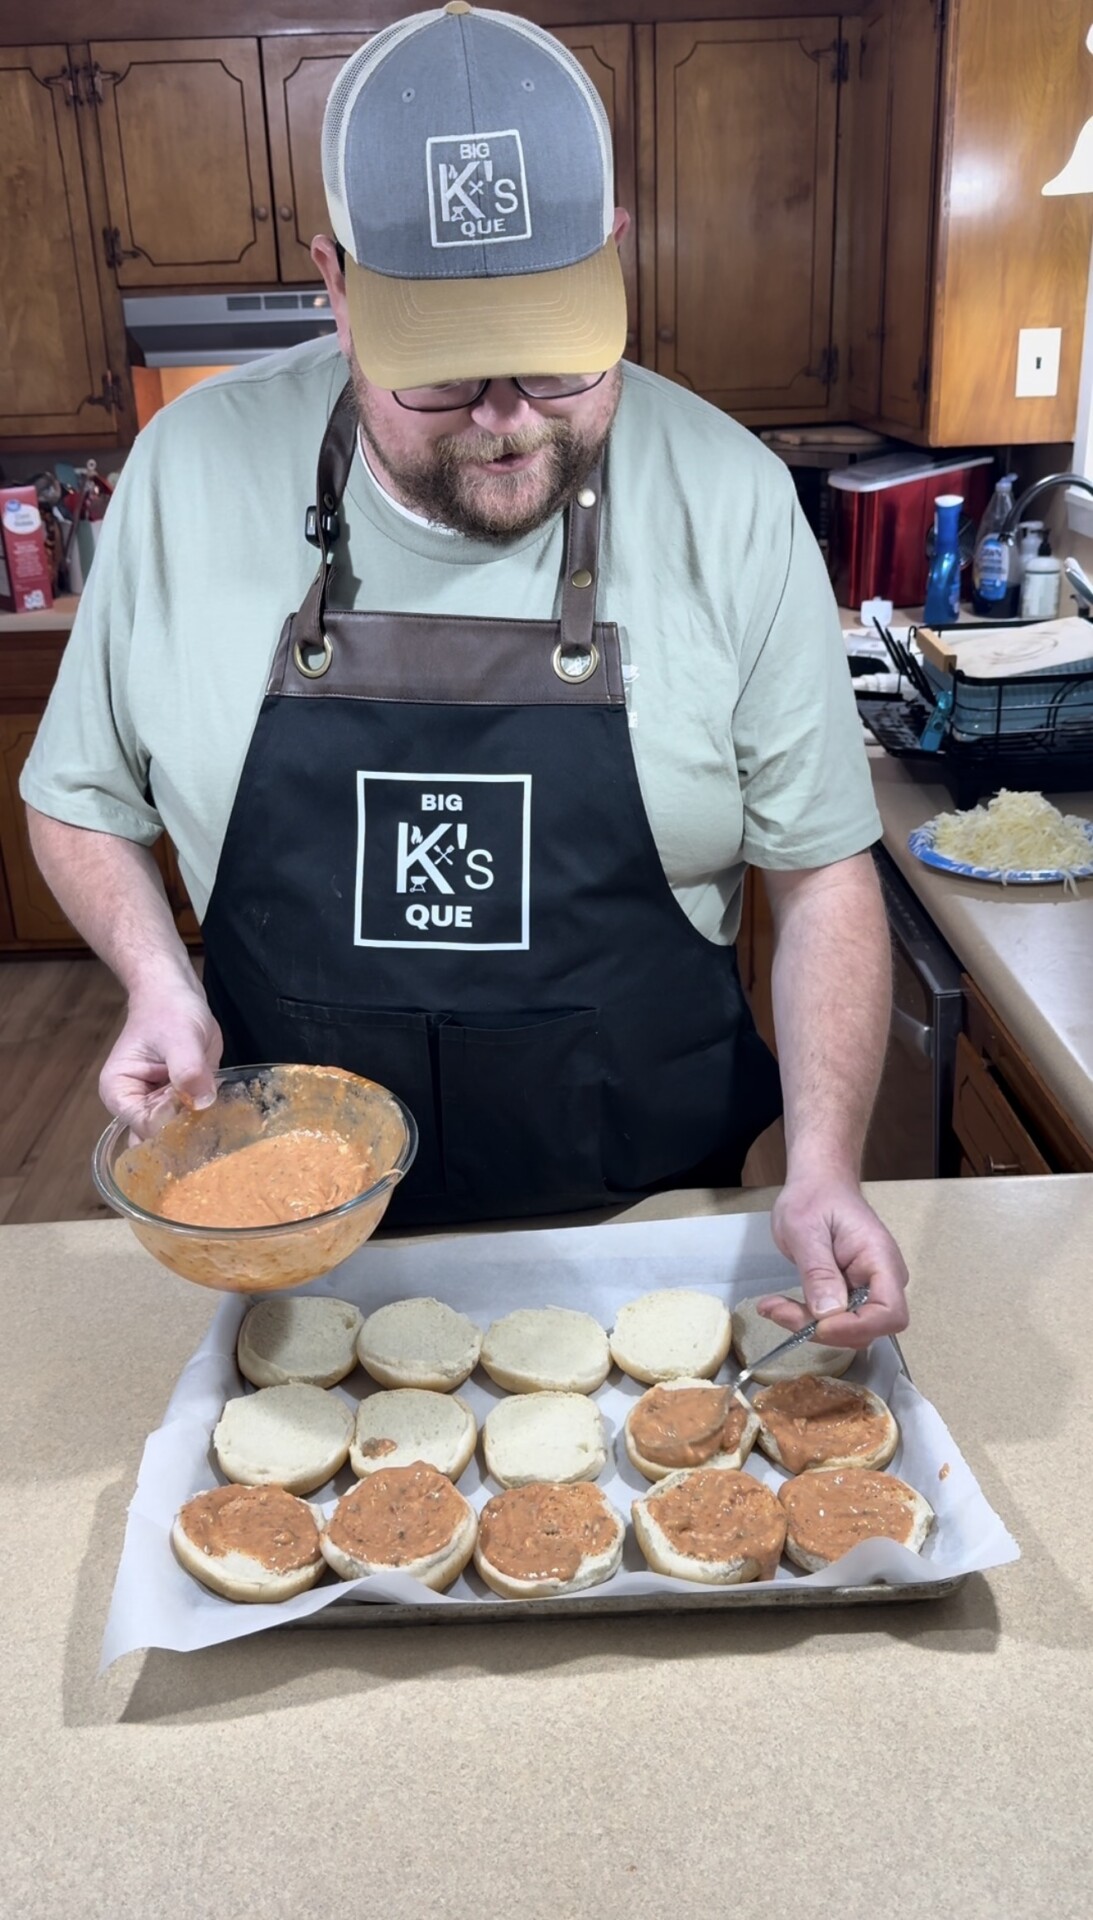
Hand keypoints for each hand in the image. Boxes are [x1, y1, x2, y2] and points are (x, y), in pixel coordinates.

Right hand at [99, 980, 222, 1137]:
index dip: (173, 1127)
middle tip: (215, 1137)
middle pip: (159, 1137)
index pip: (144, 1126)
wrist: (176, 993)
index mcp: (119, 1093)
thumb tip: (201, 1101)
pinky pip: (194, 1121)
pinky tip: (229, 1121)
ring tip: (224, 1131)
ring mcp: (160, 1105)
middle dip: (185, 1139)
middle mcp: (136, 1105)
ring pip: (177, 1134)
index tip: (200, 1119)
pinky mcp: (182, 1101)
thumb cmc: (168, 1010)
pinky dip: (209, 1122)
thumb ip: (187, 1069)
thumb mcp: (180, 1036)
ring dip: (200, 1134)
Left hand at [760, 1172, 909, 1347]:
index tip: (818, 1324)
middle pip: (868, 1327)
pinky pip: (835, 1319)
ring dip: (810, 1325)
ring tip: (772, 1306)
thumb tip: (829, 1313)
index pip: (890, 1312)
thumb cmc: (814, 1197)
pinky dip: (807, 1318)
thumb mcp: (805, 1229)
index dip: (857, 1327)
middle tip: (779, 1311)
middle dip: (824, 1329)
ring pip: (848, 1329)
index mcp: (880, 1258)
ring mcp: (869, 1288)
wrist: (818, 1184)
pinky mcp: (851, 1293)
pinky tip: (778, 1306)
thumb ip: (819, 1271)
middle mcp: (883, 1279)